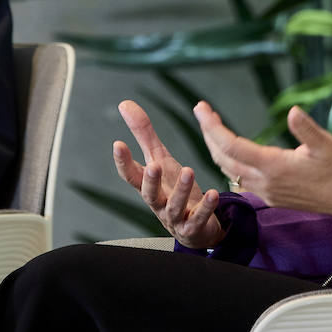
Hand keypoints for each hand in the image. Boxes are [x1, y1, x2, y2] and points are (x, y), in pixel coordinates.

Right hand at [112, 101, 224, 249]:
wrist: (194, 224)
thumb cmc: (172, 188)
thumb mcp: (159, 159)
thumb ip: (143, 134)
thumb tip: (124, 104)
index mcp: (148, 186)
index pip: (130, 175)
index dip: (123, 162)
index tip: (118, 144)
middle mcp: (158, 203)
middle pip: (149, 194)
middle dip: (151, 181)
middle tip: (153, 165)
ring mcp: (175, 217)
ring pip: (175, 206)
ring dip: (181, 190)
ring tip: (189, 172)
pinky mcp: (193, 227)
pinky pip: (199, 218)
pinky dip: (206, 207)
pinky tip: (213, 194)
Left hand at [194, 102, 331, 222]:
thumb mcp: (327, 145)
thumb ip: (307, 129)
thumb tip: (292, 111)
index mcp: (275, 167)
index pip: (231, 146)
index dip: (212, 127)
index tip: (201, 109)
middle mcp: (266, 182)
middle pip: (223, 158)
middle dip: (209, 134)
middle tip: (202, 111)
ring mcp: (268, 192)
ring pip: (230, 170)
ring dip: (216, 149)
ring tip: (212, 127)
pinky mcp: (273, 197)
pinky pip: (242, 179)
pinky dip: (229, 162)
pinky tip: (232, 152)